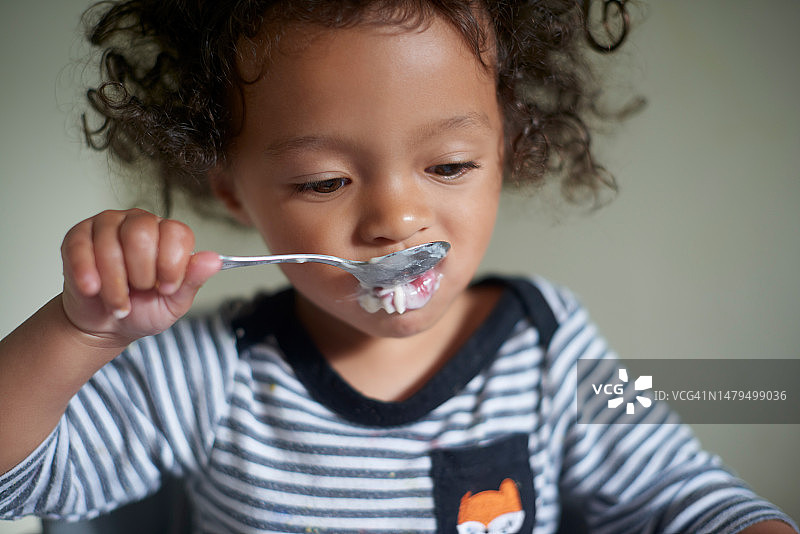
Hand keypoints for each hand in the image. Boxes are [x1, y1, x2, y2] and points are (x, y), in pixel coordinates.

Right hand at [60, 209, 220, 346]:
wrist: (106, 325)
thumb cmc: (142, 309)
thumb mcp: (174, 302)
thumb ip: (193, 280)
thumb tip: (214, 260)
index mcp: (168, 235)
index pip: (177, 233)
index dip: (172, 265)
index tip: (167, 288)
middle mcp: (140, 222)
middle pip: (142, 233)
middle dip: (142, 273)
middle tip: (140, 290)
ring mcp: (108, 225)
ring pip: (110, 243)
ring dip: (114, 283)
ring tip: (118, 301)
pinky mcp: (78, 236)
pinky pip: (81, 248)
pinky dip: (87, 274)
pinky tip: (93, 289)